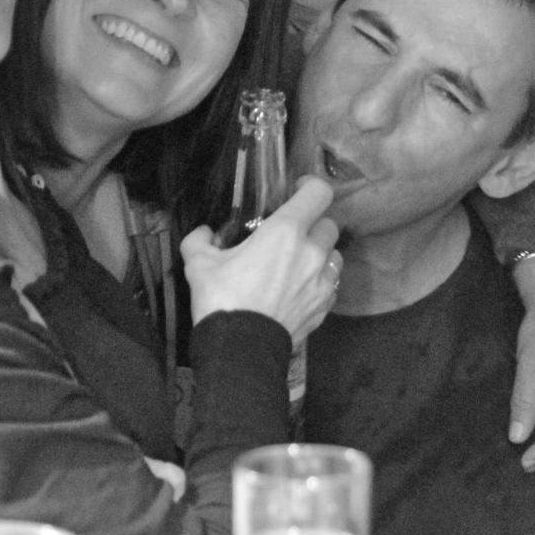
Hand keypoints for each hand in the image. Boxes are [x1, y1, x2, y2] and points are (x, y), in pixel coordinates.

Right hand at [182, 176, 340, 343]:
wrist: (240, 348)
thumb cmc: (221, 299)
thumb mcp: (199, 263)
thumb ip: (200, 240)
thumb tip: (204, 233)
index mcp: (285, 231)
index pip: (319, 193)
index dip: (311, 187)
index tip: (298, 191)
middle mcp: (312, 251)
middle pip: (329, 224)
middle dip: (313, 224)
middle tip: (292, 234)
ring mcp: (323, 280)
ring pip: (335, 254)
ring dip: (321, 253)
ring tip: (299, 262)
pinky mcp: (326, 305)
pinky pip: (332, 283)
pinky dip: (321, 280)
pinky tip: (300, 288)